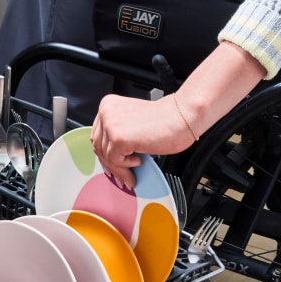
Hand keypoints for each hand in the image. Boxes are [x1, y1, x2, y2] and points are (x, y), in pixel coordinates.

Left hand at [91, 41, 268, 187]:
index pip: (98, 136)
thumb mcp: (133, 125)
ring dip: (120, 168)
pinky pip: (115, 161)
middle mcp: (106, 112)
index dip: (106, 154)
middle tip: (123, 175)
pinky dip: (126, 167)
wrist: (182, 117)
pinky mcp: (119, 137)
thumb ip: (119, 135)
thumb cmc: (165, 120)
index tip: (114, 165)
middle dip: (111, 164)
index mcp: (108, 106)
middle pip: (98, 147)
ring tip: (133, 172)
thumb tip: (110, 158)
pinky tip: (139, 161)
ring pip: (106, 156)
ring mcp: (111, 124)